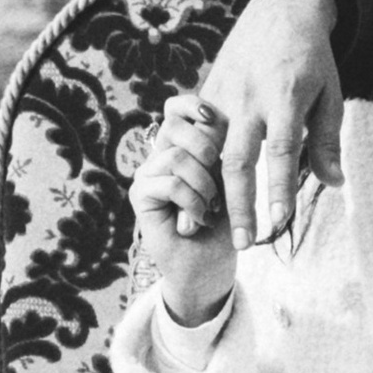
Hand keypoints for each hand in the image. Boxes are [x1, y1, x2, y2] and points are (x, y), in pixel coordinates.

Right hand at [130, 94, 237, 325]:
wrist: (210, 264)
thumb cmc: (226, 221)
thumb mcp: (231, 177)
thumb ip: (220, 148)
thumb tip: (214, 120)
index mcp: (184, 144)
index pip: (179, 107)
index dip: (197, 107)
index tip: (218, 122)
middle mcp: (161, 153)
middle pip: (176, 125)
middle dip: (207, 150)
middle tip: (218, 185)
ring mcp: (148, 173)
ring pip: (178, 157)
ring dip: (204, 186)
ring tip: (210, 209)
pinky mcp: (140, 194)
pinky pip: (171, 183)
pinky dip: (193, 202)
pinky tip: (198, 220)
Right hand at [199, 0, 346, 246]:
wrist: (280, 13)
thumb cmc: (312, 60)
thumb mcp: (330, 95)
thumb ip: (327, 141)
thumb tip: (334, 184)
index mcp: (286, 98)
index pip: (282, 153)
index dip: (279, 190)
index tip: (280, 222)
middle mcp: (250, 99)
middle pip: (239, 159)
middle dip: (240, 205)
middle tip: (244, 244)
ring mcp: (223, 95)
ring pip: (211, 152)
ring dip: (212, 191)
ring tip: (214, 226)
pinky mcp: (207, 92)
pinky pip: (197, 135)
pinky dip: (197, 166)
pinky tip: (198, 194)